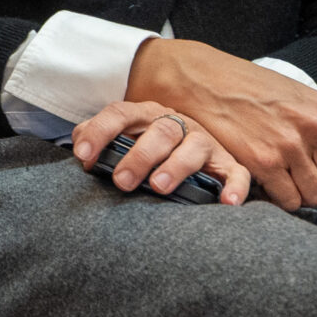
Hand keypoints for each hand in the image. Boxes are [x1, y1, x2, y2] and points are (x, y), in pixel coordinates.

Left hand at [70, 102, 247, 204]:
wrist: (191, 144)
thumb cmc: (147, 145)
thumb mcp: (122, 137)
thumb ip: (98, 137)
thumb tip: (79, 147)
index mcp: (145, 115)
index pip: (120, 113)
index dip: (100, 131)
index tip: (83, 154)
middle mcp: (176, 123)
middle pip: (160, 132)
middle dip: (139, 156)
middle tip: (122, 181)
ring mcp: (204, 142)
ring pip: (194, 147)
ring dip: (176, 166)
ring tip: (159, 186)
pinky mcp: (227, 163)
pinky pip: (237, 173)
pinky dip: (234, 187)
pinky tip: (226, 202)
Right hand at [126, 38, 316, 213]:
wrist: (202, 79)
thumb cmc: (247, 88)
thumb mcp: (297, 97)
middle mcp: (314, 128)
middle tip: (300, 182)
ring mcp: (289, 145)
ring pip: (314, 196)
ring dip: (300, 196)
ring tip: (281, 182)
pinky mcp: (262, 161)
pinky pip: (287, 200)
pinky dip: (279, 199)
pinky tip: (266, 184)